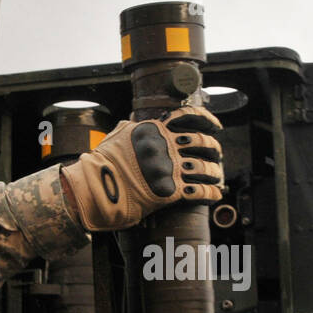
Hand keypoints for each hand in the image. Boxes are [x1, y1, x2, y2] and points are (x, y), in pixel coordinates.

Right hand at [59, 105, 223, 231]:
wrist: (96, 188)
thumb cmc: (104, 163)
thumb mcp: (118, 136)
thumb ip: (132, 127)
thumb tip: (135, 119)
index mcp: (154, 130)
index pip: (189, 117)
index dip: (207, 120)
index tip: (216, 126)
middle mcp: (165, 147)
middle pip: (203, 143)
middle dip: (214, 149)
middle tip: (216, 155)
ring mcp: (169, 169)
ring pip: (206, 168)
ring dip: (214, 173)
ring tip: (217, 177)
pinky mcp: (170, 192)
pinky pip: (200, 191)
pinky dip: (211, 194)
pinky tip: (215, 195)